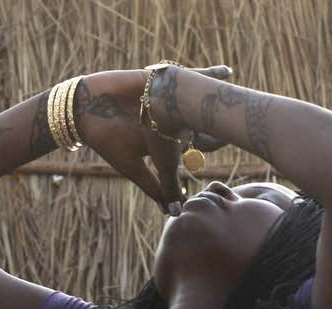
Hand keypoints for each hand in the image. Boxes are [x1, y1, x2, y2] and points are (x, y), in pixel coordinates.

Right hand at [79, 66, 233, 213]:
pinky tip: (227, 71)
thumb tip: (173, 215)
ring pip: (201, 100)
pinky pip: (191, 74)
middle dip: (220, 124)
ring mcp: (168, 99)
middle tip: (244, 122)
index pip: (200, 145)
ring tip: (241, 96)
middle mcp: (172, 118)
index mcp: (169, 139)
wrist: (86, 110)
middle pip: (205, 122)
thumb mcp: (135, 168)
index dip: (214, 145)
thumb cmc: (112, 140)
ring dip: (220, 98)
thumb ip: (158, 188)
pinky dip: (210, 72)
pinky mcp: (162, 80)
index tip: (231, 143)